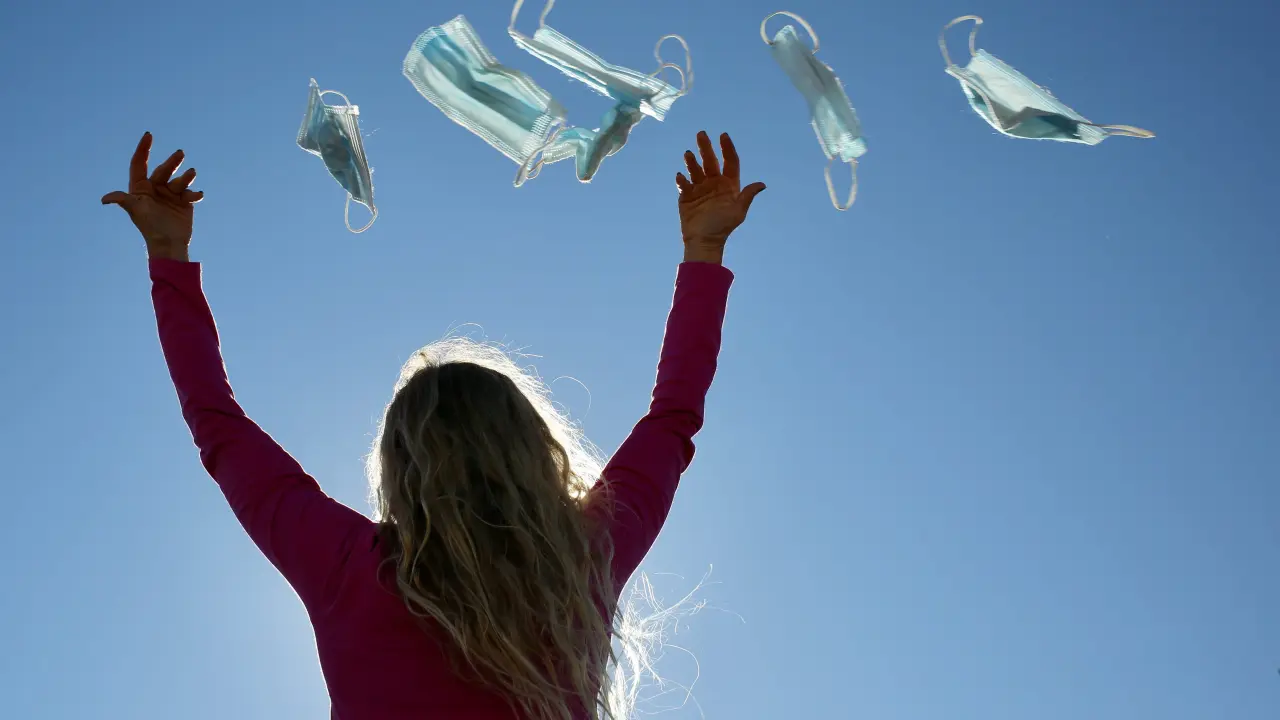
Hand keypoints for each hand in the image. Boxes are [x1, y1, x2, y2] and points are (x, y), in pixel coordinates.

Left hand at [102, 132, 202, 260]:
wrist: (168, 243)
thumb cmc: (149, 227)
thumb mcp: (136, 211)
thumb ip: (123, 200)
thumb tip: (104, 199)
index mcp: (141, 187)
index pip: (140, 163)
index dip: (143, 149)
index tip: (148, 135)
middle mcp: (156, 188)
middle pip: (163, 169)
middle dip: (171, 161)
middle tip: (180, 154)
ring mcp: (171, 194)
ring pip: (179, 179)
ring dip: (186, 176)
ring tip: (191, 173)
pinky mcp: (184, 202)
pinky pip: (191, 193)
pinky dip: (195, 193)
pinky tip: (196, 196)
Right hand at [676, 131, 765, 264]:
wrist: (704, 241)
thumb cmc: (723, 227)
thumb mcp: (738, 211)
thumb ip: (747, 195)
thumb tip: (762, 184)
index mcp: (728, 185)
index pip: (730, 162)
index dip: (727, 148)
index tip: (723, 135)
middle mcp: (714, 183)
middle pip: (710, 161)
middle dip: (706, 147)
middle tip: (701, 134)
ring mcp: (699, 189)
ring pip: (695, 169)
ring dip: (692, 161)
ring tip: (688, 154)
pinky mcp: (686, 196)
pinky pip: (683, 184)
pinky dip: (682, 179)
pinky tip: (681, 176)